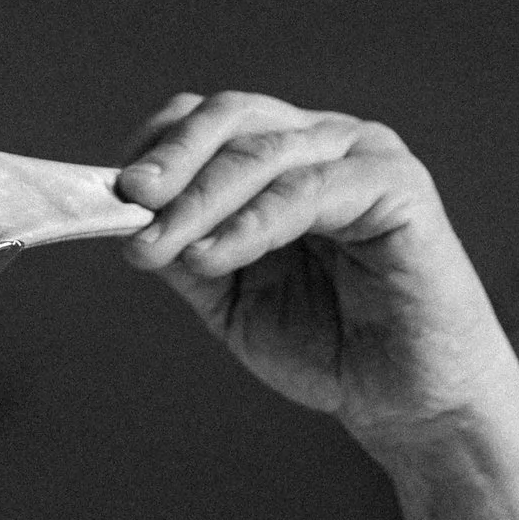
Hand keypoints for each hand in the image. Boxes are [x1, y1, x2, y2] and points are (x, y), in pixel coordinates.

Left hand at [114, 90, 518, 456]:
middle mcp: (325, 143)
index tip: (112, 192)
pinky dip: (252, 223)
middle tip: (128, 199)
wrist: (407, 401)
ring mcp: (364, 157)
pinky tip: (212, 255)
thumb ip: (187, 256)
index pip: (212, 123)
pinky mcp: (399, 186)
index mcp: (285, 159)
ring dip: (201, 200)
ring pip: (265, 152)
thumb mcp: (232, 300)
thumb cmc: (328, 347)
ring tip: (158, 247)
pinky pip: (309, 192)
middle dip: (173, 159)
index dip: (158, 145)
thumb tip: (129, 221)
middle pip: (234, 118)